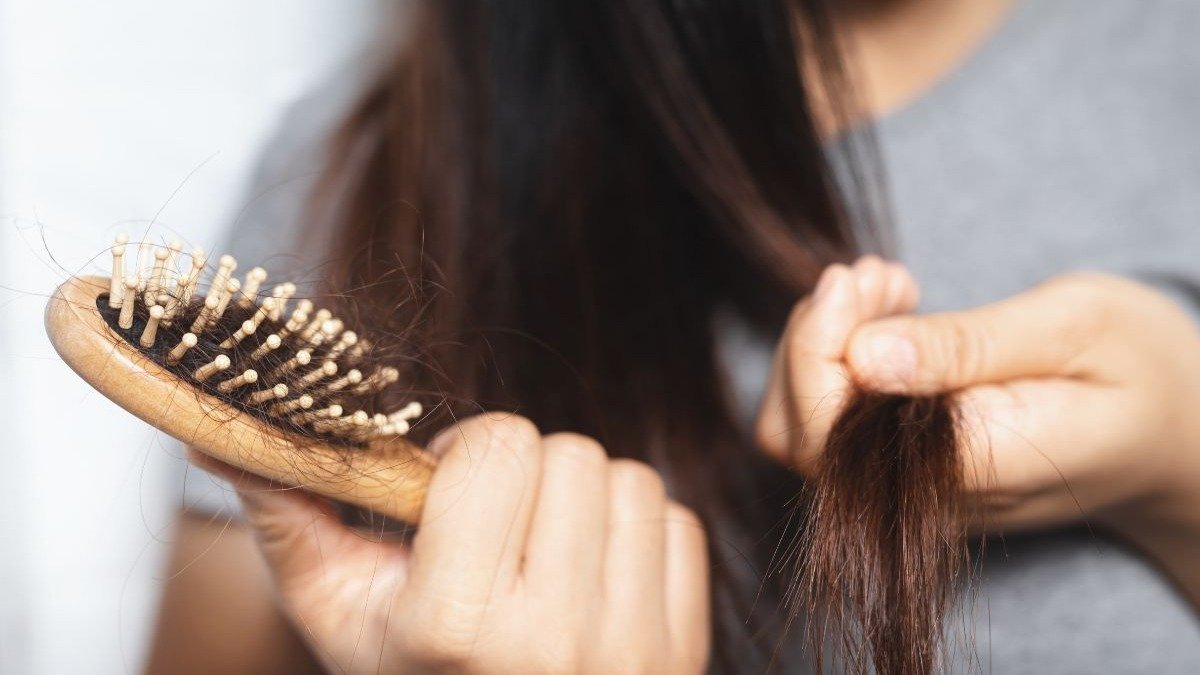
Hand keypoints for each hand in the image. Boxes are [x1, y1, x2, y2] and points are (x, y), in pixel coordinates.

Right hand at [195, 414, 709, 674]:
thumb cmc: (408, 674)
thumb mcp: (337, 610)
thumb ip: (287, 515)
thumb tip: (216, 433)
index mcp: (458, 628)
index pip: (499, 447)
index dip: (467, 455)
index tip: (448, 494)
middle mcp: (556, 644)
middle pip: (569, 455)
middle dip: (524, 475)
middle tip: (494, 528)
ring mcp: (634, 652)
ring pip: (629, 480)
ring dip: (581, 500)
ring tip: (540, 553)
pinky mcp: (684, 649)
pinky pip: (677, 522)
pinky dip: (631, 535)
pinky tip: (589, 576)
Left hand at [756, 259, 1199, 598]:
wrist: (1177, 439)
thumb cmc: (1142, 372)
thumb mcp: (1076, 331)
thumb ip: (969, 347)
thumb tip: (864, 358)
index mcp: (973, 467)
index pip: (830, 430)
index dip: (817, 345)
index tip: (857, 277)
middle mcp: (927, 497)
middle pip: (794, 433)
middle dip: (813, 336)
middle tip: (878, 274)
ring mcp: (911, 492)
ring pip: (799, 428)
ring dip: (820, 343)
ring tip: (887, 287)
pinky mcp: (904, 471)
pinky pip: (832, 423)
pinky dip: (837, 357)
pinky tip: (889, 315)